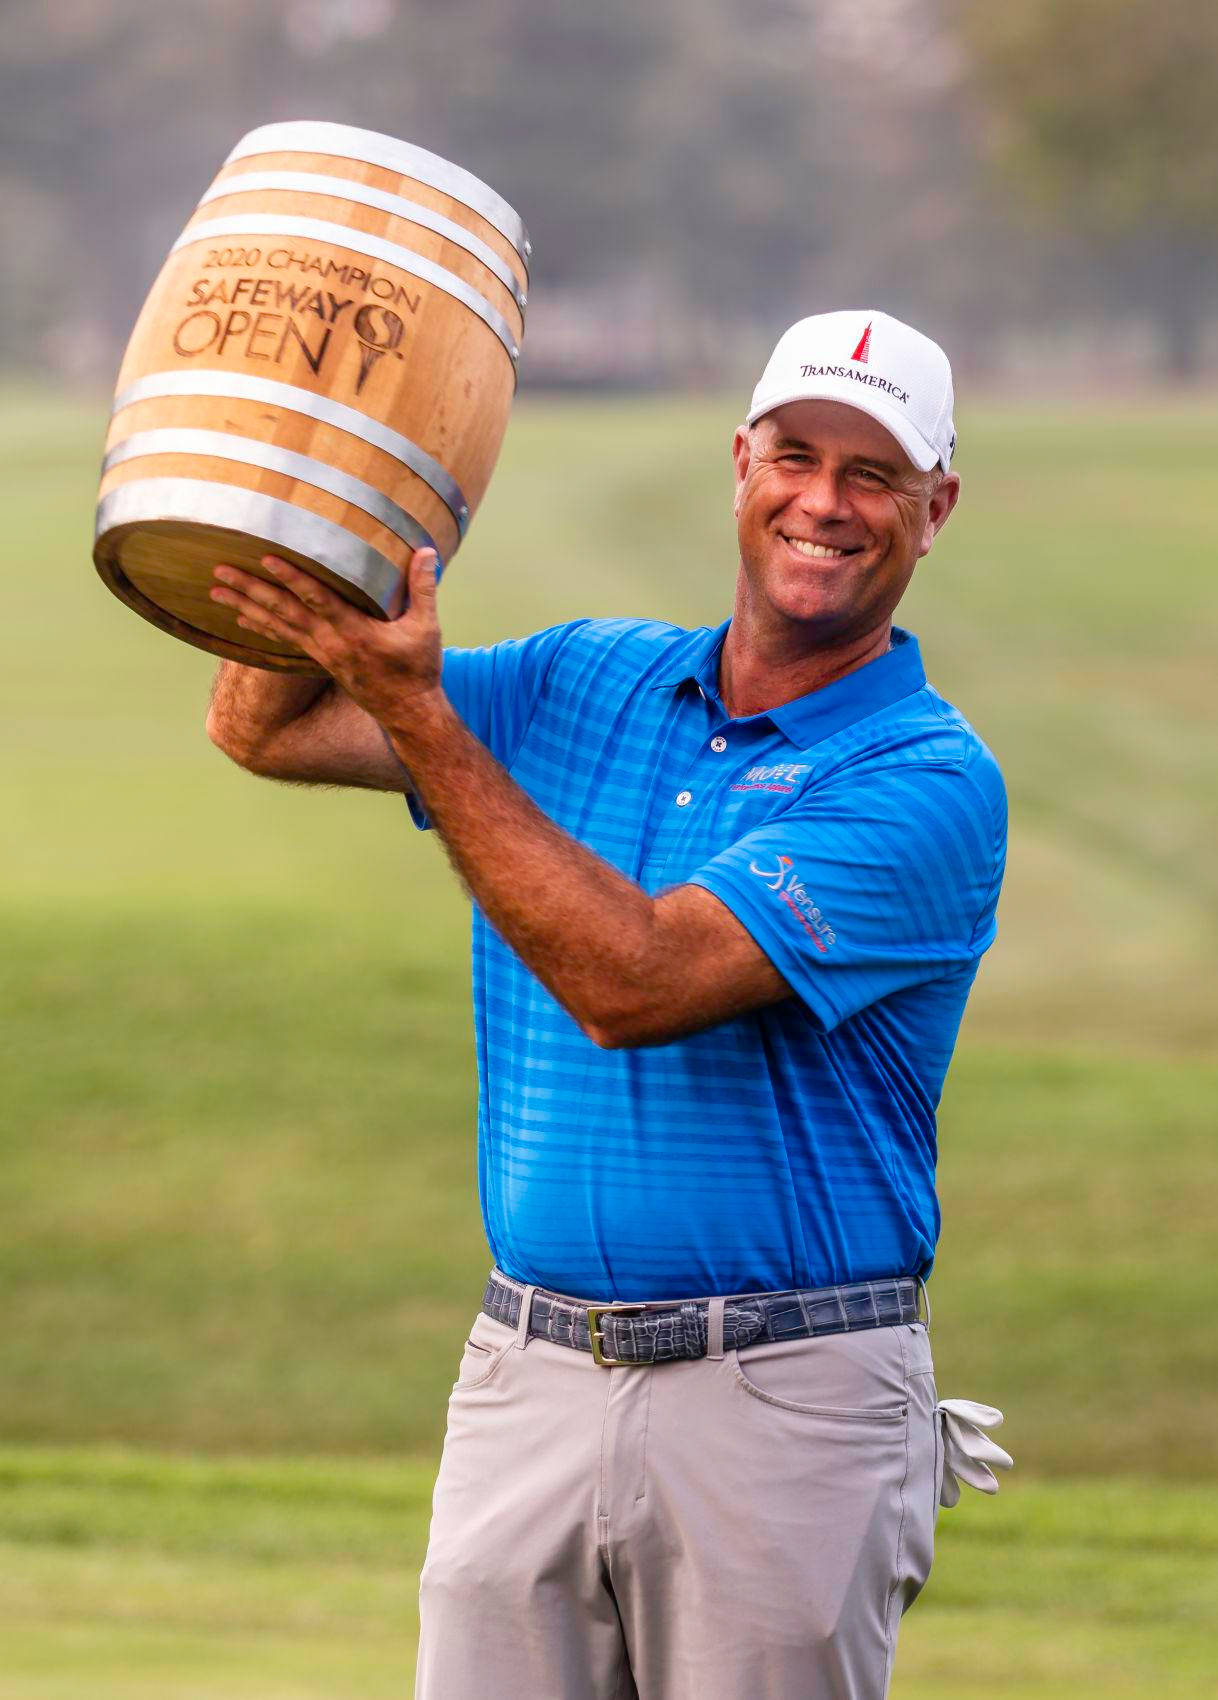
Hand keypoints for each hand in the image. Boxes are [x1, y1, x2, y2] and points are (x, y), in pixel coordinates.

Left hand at [209, 549, 442, 725]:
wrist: (407, 712)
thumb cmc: (418, 669)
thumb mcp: (427, 629)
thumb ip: (424, 588)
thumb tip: (428, 551)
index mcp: (355, 632)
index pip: (317, 600)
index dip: (292, 578)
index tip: (267, 558)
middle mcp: (331, 642)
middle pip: (283, 611)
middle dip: (251, 589)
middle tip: (220, 570)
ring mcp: (321, 652)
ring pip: (276, 625)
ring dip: (244, 606)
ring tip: (215, 590)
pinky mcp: (319, 659)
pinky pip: (283, 639)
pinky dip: (260, 626)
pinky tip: (240, 615)